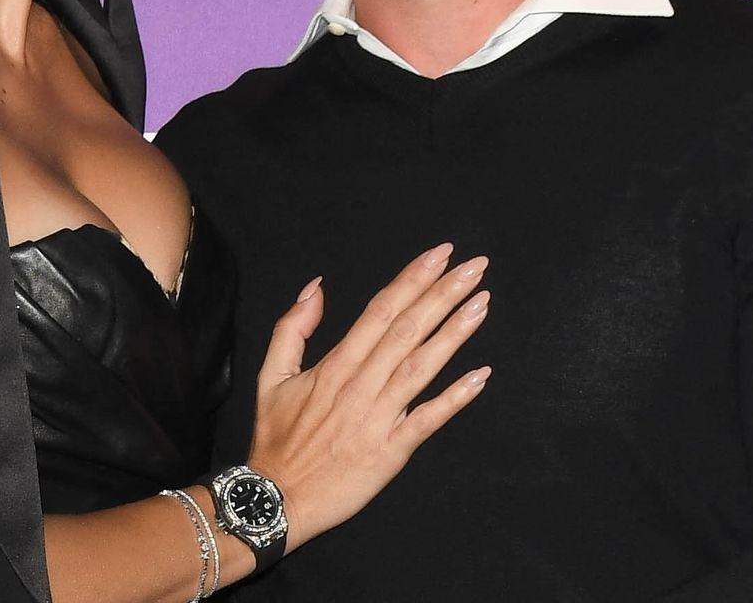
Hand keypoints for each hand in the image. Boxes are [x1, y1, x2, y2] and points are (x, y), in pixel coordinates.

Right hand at [244, 242, 492, 551]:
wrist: (277, 498)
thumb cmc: (277, 439)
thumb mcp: (271, 376)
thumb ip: (292, 327)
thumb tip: (316, 287)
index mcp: (335, 365)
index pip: (381, 310)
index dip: (412, 279)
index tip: (440, 254)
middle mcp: (360, 385)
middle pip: (408, 329)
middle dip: (443, 293)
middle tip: (475, 265)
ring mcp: (378, 418)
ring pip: (421, 367)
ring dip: (454, 333)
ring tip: (482, 303)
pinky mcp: (391, 451)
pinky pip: (428, 419)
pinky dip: (455, 397)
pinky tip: (481, 375)